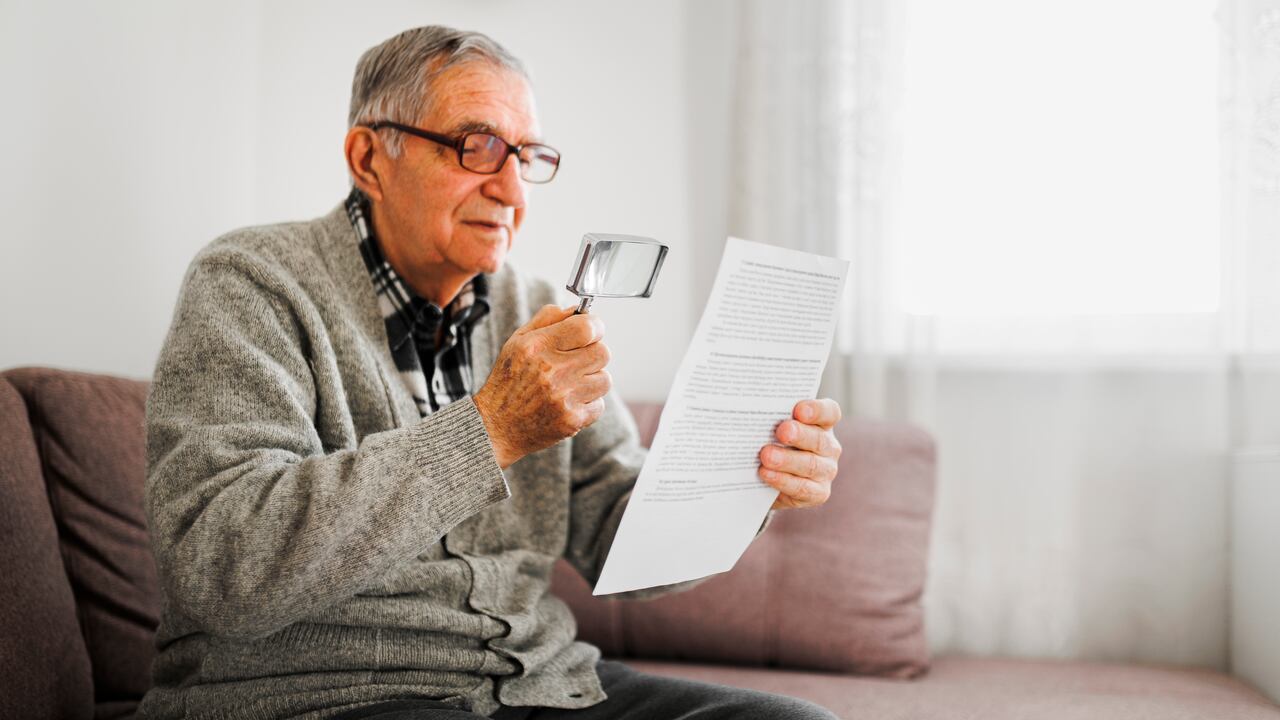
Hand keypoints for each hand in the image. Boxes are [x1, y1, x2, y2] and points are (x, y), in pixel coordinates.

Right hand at [473, 304, 611, 467]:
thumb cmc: (508, 381)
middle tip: (579, 360)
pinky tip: (569, 402)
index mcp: (538, 347)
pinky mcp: (571, 420)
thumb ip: (547, 320)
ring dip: (592, 380)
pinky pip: (599, 404)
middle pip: (603, 352)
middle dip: (594, 353)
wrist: (496, 427)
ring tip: (572, 383)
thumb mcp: (517, 341)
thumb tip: (577, 310)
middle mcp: (552, 371)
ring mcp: (563, 397)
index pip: (587, 327)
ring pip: (605, 379)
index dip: (596, 326)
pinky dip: (588, 403)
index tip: (592, 331)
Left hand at [758, 398, 841, 509]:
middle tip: (782, 432)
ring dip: (788, 460)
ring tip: (766, 456)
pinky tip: (766, 474)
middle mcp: (828, 446)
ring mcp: (826, 470)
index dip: (817, 410)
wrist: (768, 482)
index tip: (799, 410)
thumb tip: (748, 406)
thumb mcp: (772, 428)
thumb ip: (770, 418)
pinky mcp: (818, 493)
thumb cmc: (771, 444)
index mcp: (821, 424)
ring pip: (811, 465)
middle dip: (800, 435)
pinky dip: (783, 481)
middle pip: (819, 439)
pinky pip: (803, 488)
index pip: (829, 412)